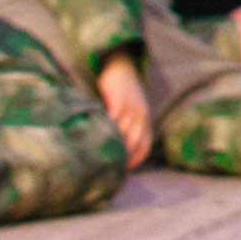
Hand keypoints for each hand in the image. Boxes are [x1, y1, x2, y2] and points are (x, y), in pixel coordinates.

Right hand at [96, 51, 154, 168]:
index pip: (144, 149)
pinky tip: (94, 138)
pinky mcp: (119, 101)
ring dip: (111, 147)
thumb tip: (115, 152)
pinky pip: (113, 120)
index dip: (133, 162)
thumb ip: (127, 129)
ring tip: (97, 159)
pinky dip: (104, 130)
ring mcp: (131, 109)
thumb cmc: (124, 94)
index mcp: (146, 121)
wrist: (122, 66)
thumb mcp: (132, 111)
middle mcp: (141, 117)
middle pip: (133, 145)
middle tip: (105, 170)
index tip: (120, 173)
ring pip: (122, 135)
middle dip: (121, 159)